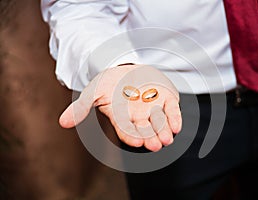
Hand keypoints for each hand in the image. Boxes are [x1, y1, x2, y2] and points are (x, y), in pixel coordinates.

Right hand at [59, 64, 181, 151]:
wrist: (126, 69)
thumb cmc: (108, 83)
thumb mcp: (93, 91)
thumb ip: (81, 107)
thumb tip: (62, 123)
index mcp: (122, 119)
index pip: (126, 131)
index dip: (131, 135)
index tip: (137, 141)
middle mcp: (139, 118)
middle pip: (145, 130)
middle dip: (150, 137)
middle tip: (155, 145)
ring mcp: (153, 109)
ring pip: (160, 123)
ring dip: (164, 131)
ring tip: (167, 138)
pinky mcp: (166, 100)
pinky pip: (171, 111)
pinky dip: (174, 118)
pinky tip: (177, 126)